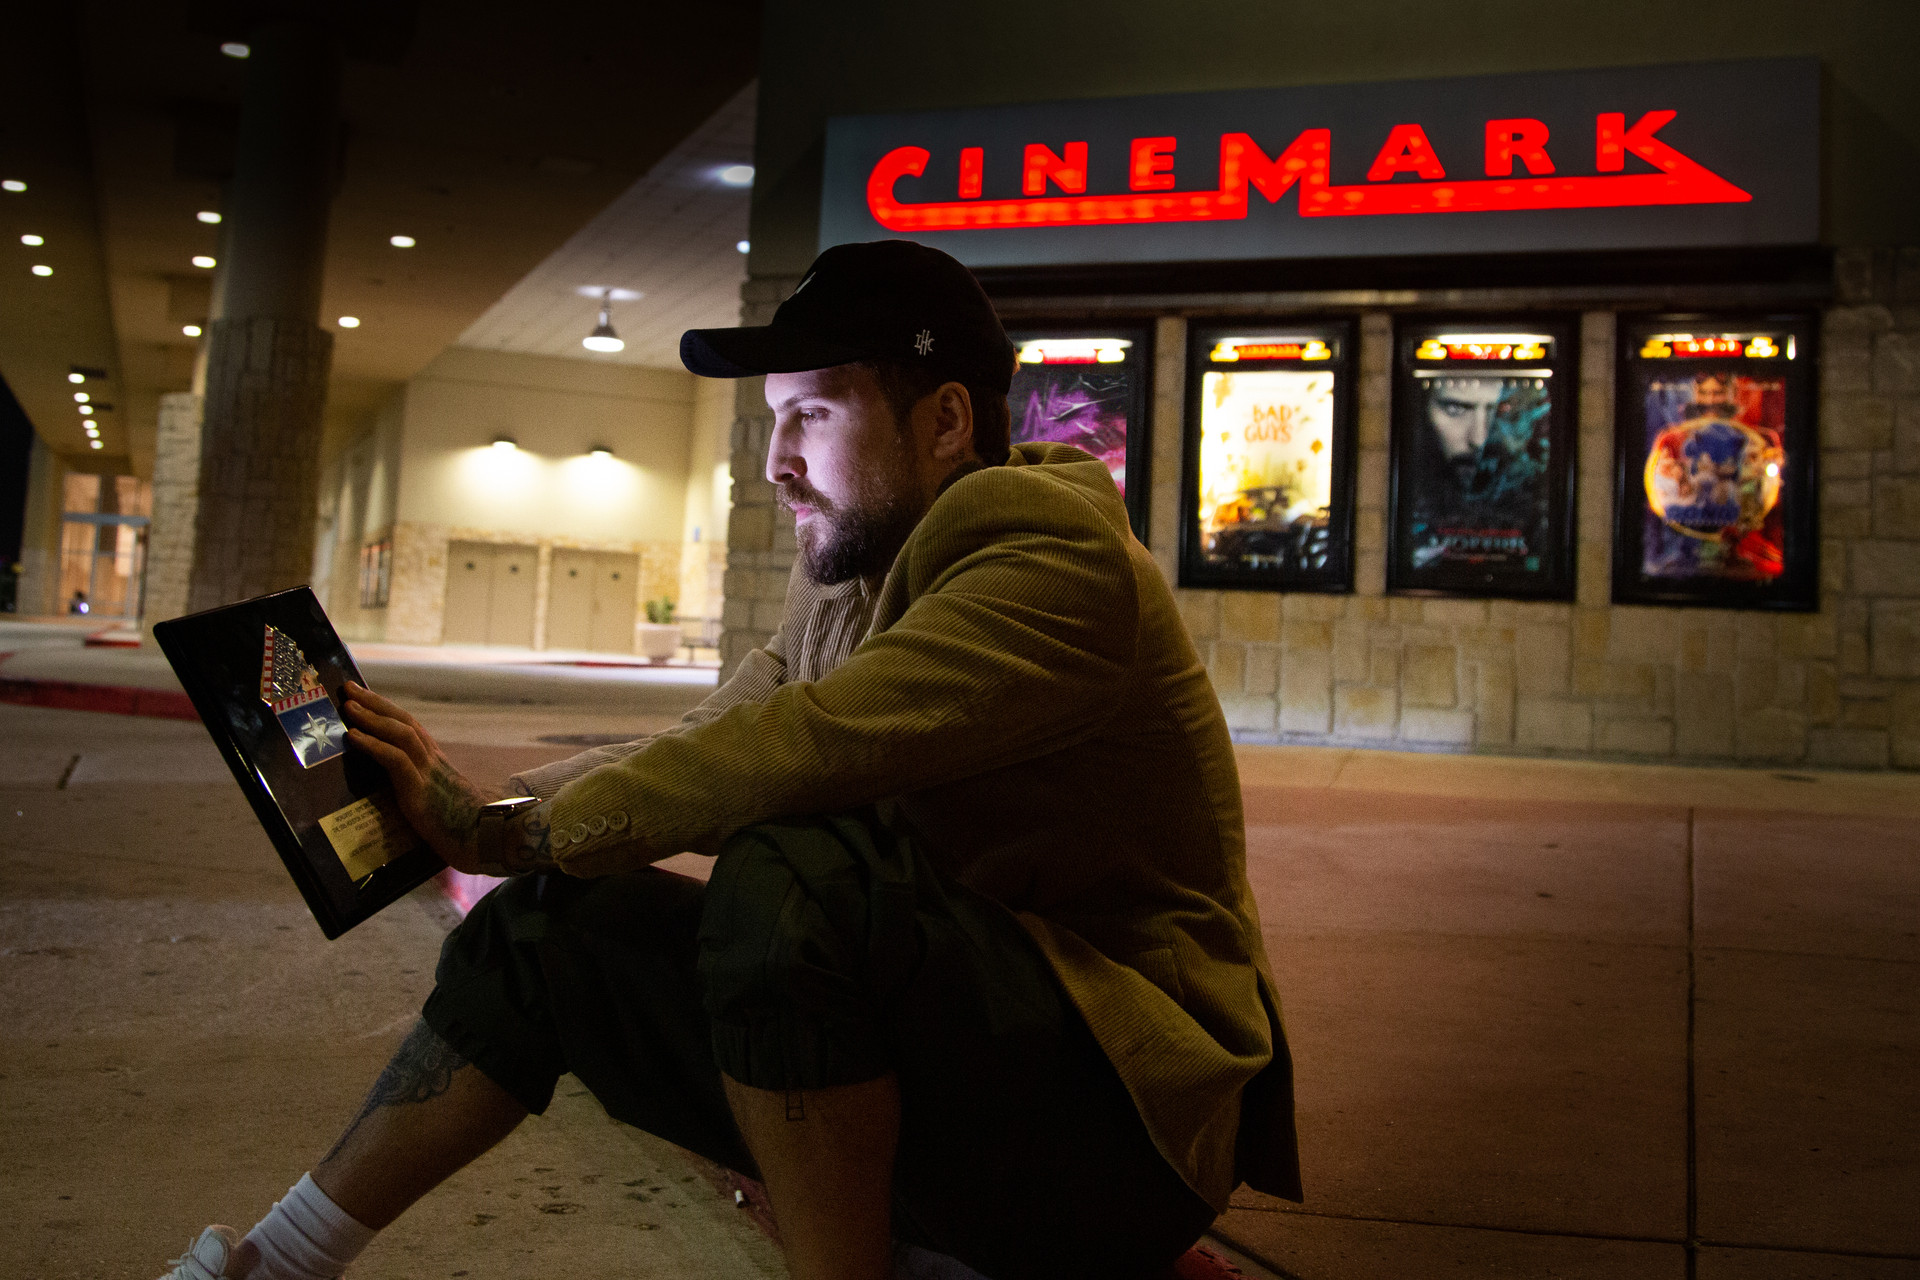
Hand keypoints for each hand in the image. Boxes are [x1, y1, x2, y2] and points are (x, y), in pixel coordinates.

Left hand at [341, 682, 496, 872]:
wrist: (487, 842)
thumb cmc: (465, 832)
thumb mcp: (440, 804)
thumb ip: (422, 793)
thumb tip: (395, 795)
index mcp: (437, 764)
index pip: (411, 728)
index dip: (389, 711)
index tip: (367, 698)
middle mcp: (434, 761)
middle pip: (404, 721)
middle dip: (375, 702)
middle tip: (349, 687)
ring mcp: (428, 774)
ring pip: (399, 733)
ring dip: (372, 716)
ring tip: (348, 704)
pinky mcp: (419, 791)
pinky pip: (395, 759)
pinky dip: (372, 744)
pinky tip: (354, 735)